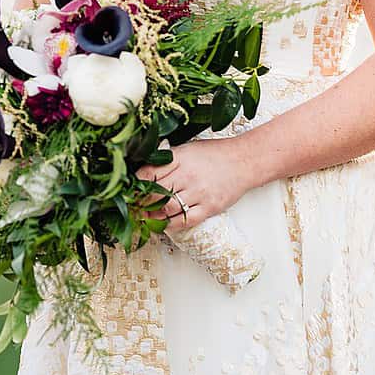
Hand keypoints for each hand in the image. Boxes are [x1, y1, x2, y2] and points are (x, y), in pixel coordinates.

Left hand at [137, 134, 257, 231]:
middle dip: (140, 203)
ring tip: (146, 217)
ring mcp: (199, 192)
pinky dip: (171, 224)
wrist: (245, 160)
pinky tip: (164, 224)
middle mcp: (187, 175)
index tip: (130, 192)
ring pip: (167, 208)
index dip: (135, 185)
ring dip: (153, 216)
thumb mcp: (187, 149)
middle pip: (154, 193)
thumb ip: (167, 162)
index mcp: (179, 158)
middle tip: (134, 208)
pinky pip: (184, 220)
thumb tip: (144, 174)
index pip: (148, 174)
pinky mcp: (209, 207)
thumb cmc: (215, 154)